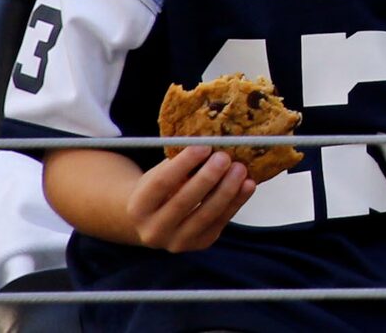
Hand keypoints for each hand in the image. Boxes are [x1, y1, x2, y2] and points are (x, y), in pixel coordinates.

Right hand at [126, 145, 256, 251]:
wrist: (155, 221)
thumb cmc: (162, 189)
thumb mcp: (160, 174)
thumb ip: (180, 164)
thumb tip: (212, 143)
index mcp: (138, 208)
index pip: (161, 183)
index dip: (183, 163)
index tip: (204, 146)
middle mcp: (153, 230)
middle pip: (183, 201)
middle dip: (207, 177)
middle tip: (225, 157)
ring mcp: (176, 242)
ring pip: (205, 215)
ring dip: (227, 190)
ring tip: (240, 169)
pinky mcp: (200, 243)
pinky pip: (221, 222)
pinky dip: (237, 202)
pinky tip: (248, 185)